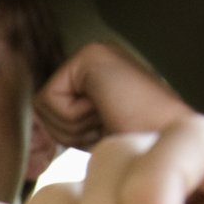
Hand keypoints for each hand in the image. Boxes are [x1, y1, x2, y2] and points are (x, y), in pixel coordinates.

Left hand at [35, 40, 188, 149]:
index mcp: (95, 75)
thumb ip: (66, 128)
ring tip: (110, 119)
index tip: (105, 133)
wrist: (169, 147)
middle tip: (108, 126)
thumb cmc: (138, 151)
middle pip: (40, 111)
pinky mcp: (87, 57)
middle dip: (71, 133)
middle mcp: (92, 58)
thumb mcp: (92, 138)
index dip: (69, 137)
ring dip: (75, 129)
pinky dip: (74, 120)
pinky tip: (105, 111)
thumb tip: (35, 137)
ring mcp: (91, 53)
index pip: (46, 114)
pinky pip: (49, 101)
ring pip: (42, 108)